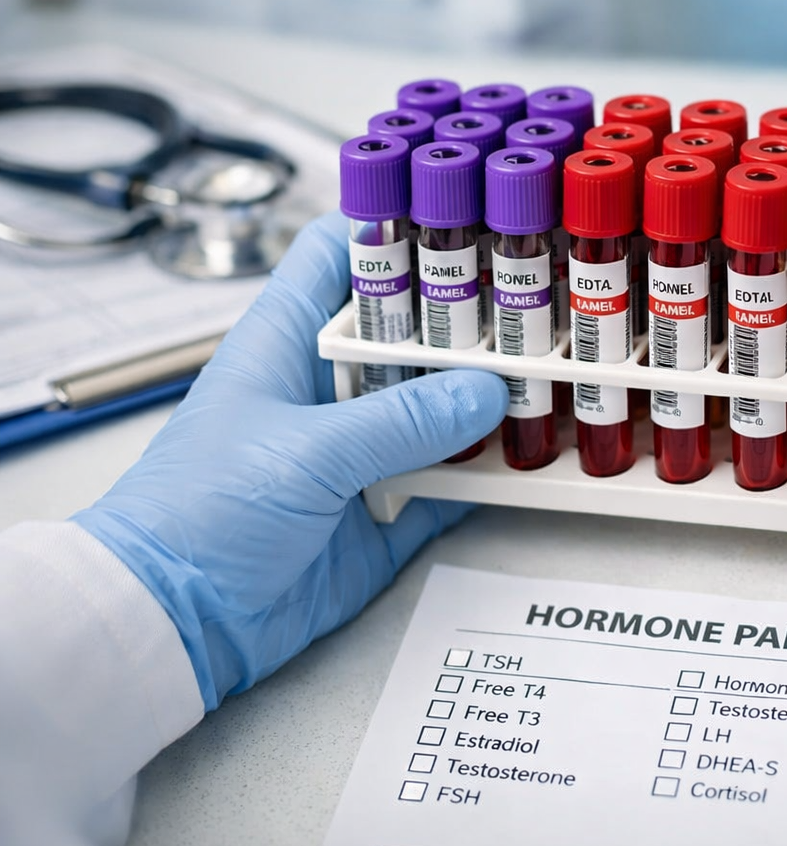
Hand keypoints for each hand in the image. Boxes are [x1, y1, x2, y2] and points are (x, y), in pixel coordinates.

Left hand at [75, 213, 507, 710]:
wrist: (174, 624)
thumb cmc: (196, 516)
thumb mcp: (306, 452)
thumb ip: (401, 420)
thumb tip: (484, 391)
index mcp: (289, 342)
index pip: (342, 253)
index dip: (398, 227)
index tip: (468, 221)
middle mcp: (330, 386)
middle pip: (414, 328)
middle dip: (473, 319)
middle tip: (539, 311)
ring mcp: (361, 447)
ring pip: (443, 403)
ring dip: (490, 397)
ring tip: (553, 378)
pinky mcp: (385, 509)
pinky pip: (454, 479)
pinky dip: (492, 471)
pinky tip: (532, 455)